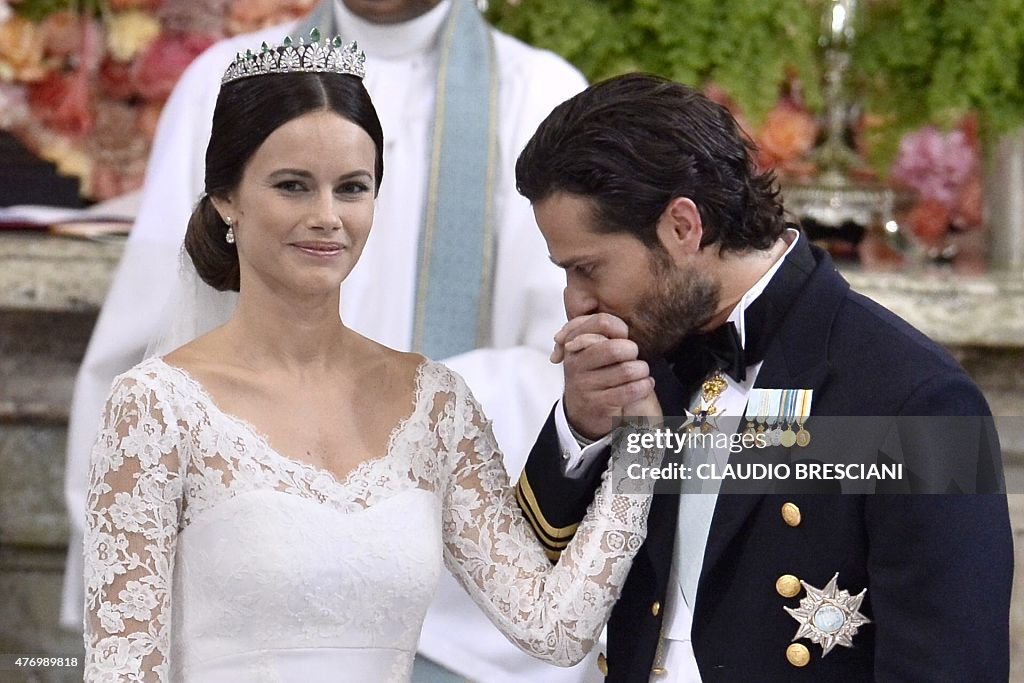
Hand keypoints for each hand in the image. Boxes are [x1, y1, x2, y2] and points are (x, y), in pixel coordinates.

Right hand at [551, 313, 657, 438]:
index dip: (620, 327)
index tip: (624, 335)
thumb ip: (597, 330)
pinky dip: (645, 386)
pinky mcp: (599, 404)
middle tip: (633, 355)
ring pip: (628, 370)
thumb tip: (609, 317)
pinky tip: (644, 384)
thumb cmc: (594, 375)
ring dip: (642, 370)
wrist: (584, 413)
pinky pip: (632, 390)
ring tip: (641, 371)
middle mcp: (576, 364)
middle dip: (632, 351)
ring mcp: (585, 385)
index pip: (601, 322)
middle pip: (615, 348)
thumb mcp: (590, 350)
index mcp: (574, 345)